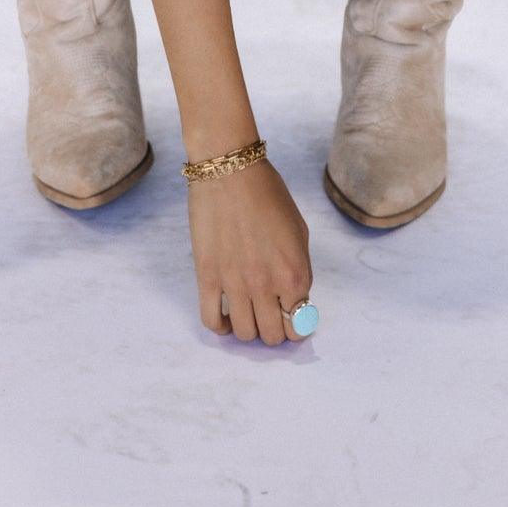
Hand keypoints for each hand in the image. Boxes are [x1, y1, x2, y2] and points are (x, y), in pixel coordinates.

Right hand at [187, 157, 314, 346]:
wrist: (231, 171)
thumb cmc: (269, 194)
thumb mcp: (299, 231)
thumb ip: (300, 268)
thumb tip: (294, 297)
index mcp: (294, 273)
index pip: (299, 324)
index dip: (298, 325)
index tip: (292, 319)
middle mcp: (267, 285)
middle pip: (273, 336)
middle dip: (275, 332)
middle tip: (270, 317)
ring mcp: (235, 284)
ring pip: (244, 334)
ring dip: (250, 330)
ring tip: (249, 315)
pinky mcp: (207, 277)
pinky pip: (211, 320)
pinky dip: (221, 327)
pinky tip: (226, 317)